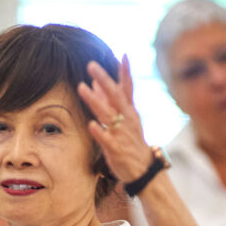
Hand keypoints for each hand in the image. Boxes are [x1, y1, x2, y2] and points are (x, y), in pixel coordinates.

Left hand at [77, 55, 153, 184]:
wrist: (142, 170)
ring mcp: (121, 133)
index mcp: (129, 111)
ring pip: (107, 114)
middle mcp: (127, 119)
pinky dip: (99, 131)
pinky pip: (106, 139)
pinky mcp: (115, 149)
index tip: (123, 54)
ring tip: (82, 88)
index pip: (128, 88)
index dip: (125, 72)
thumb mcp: (124, 119)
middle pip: (116, 96)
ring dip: (95, 100)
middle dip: (104, 80)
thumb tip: (96, 81)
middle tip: (91, 66)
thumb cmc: (131, 142)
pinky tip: (91, 125)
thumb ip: (110, 101)